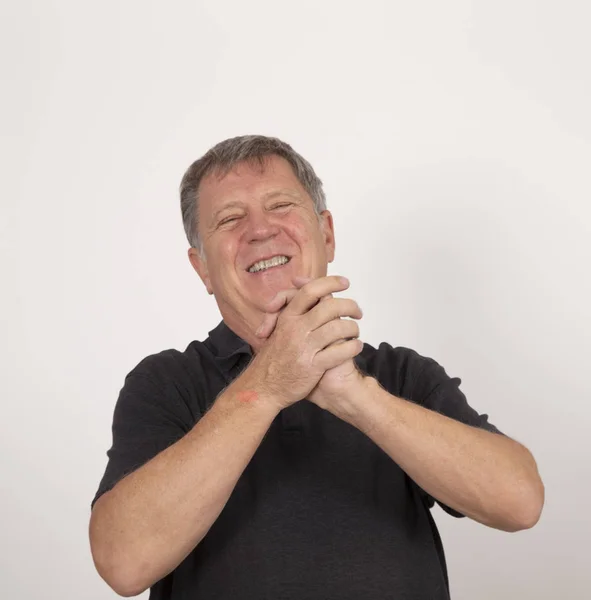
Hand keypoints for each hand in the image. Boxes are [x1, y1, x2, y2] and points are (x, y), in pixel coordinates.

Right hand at [244, 275, 362, 410]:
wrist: (263, 387)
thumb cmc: (272, 358)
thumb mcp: (277, 329)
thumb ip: (291, 310)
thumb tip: (301, 286)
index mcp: (288, 317)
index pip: (310, 291)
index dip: (330, 282)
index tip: (345, 283)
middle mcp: (296, 328)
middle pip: (330, 306)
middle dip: (349, 306)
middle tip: (358, 312)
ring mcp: (305, 346)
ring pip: (338, 327)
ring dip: (353, 328)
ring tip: (356, 333)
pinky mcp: (313, 365)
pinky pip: (340, 352)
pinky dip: (353, 347)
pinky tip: (356, 347)